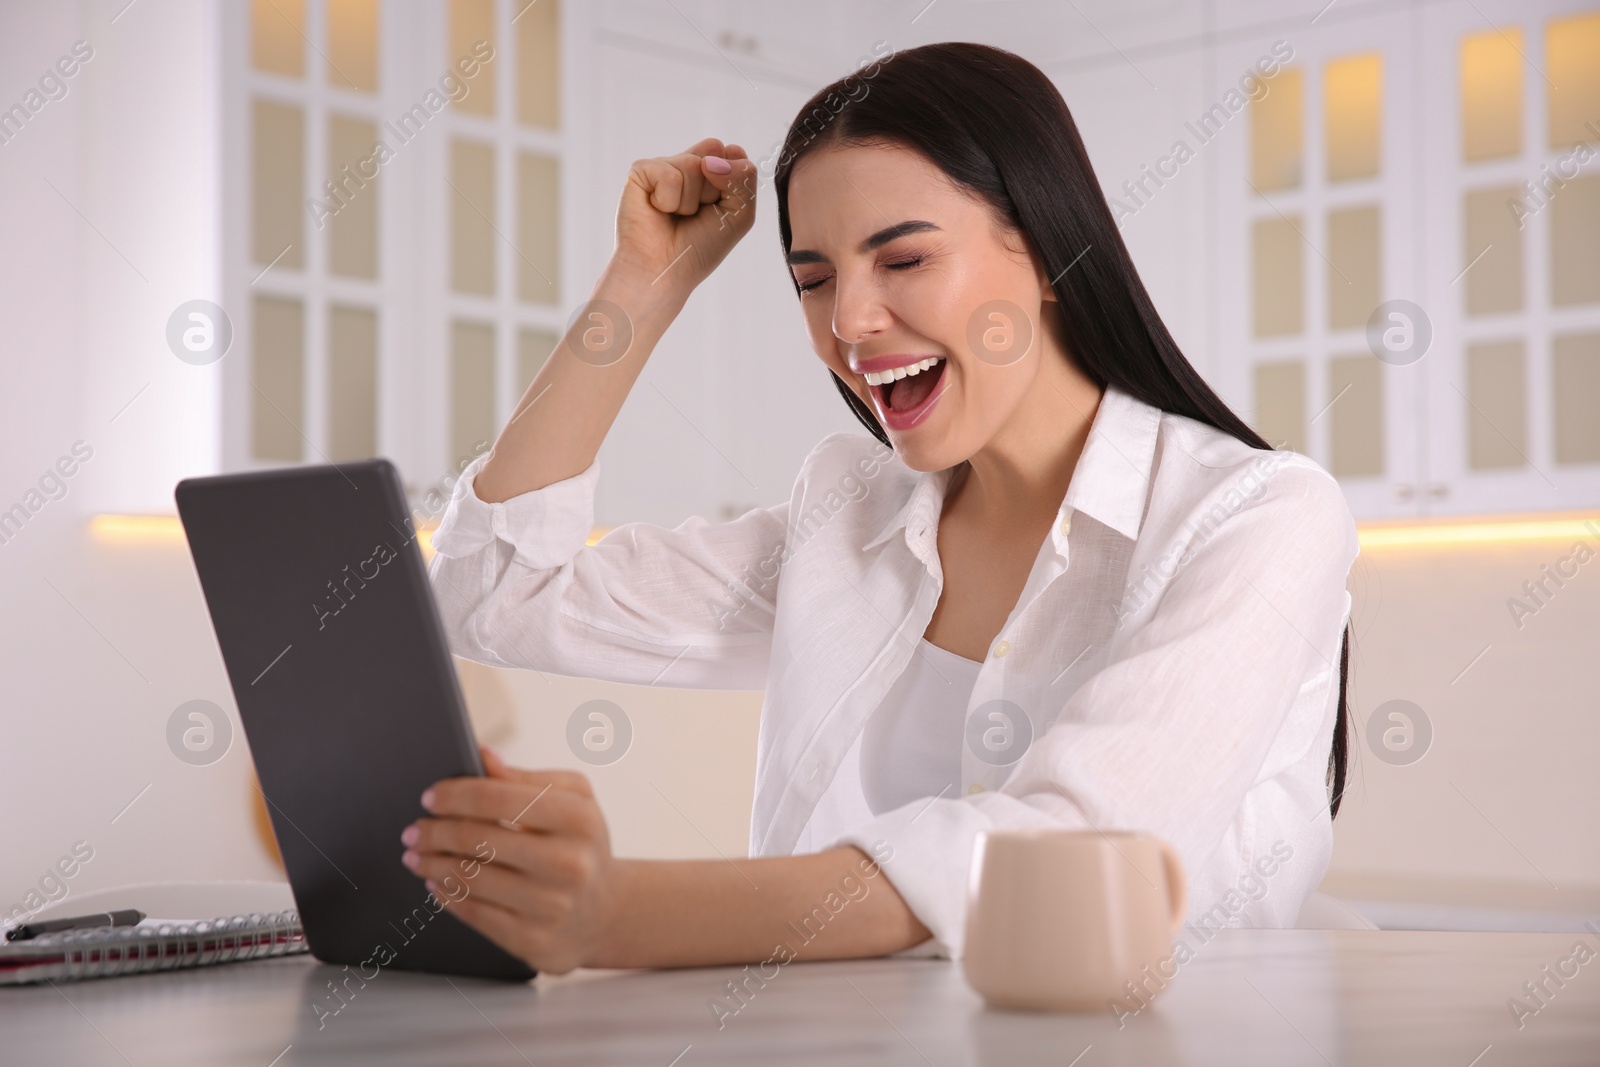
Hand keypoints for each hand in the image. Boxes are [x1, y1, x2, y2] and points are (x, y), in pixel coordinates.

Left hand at [403, 747, 616, 973]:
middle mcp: (568, 863)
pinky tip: (437, 883)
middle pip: (477, 839)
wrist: (606, 910)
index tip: (430, 796)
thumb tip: (484, 757)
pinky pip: (474, 914)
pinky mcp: (534, 939)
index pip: (497, 798)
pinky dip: (446, 896)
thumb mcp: (573, 800)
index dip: (455, 795)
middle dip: (435, 832)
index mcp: (577, 818)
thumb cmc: (581, 844)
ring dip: (432, 864)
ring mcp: (551, 905)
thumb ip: (527, 778)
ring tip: (417, 855)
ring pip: (469, 878)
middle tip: (414, 830)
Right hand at [611, 136, 757, 301]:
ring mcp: (664, 165)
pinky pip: (669, 175)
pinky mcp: (641, 171)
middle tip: (696, 214)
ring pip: (694, 164)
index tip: (719, 208)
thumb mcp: (740, 215)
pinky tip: (657, 211)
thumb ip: (744, 179)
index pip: (735, 154)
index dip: (733, 181)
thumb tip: (710, 160)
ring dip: (689, 202)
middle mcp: (688, 164)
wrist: (664, 271)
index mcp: (713, 172)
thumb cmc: (699, 248)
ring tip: (675, 216)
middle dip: (713, 191)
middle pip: (715, 153)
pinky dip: (668, 201)